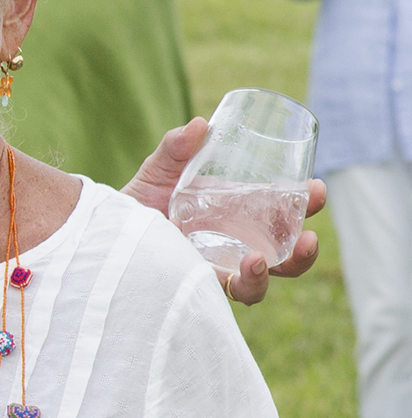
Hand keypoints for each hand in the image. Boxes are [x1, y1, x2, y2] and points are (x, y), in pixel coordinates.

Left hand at [121, 120, 324, 303]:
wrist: (101, 229)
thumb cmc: (137, 201)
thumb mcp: (158, 172)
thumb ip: (176, 149)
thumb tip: (199, 124)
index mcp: (238, 217)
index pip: (283, 215)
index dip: (306, 205)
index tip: (315, 188)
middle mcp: (234, 246)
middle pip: (283, 255)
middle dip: (303, 249)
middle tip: (309, 236)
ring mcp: (217, 269)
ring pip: (260, 282)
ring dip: (273, 274)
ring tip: (263, 258)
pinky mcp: (196, 287)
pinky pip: (226, 293)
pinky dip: (240, 284)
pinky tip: (240, 270)